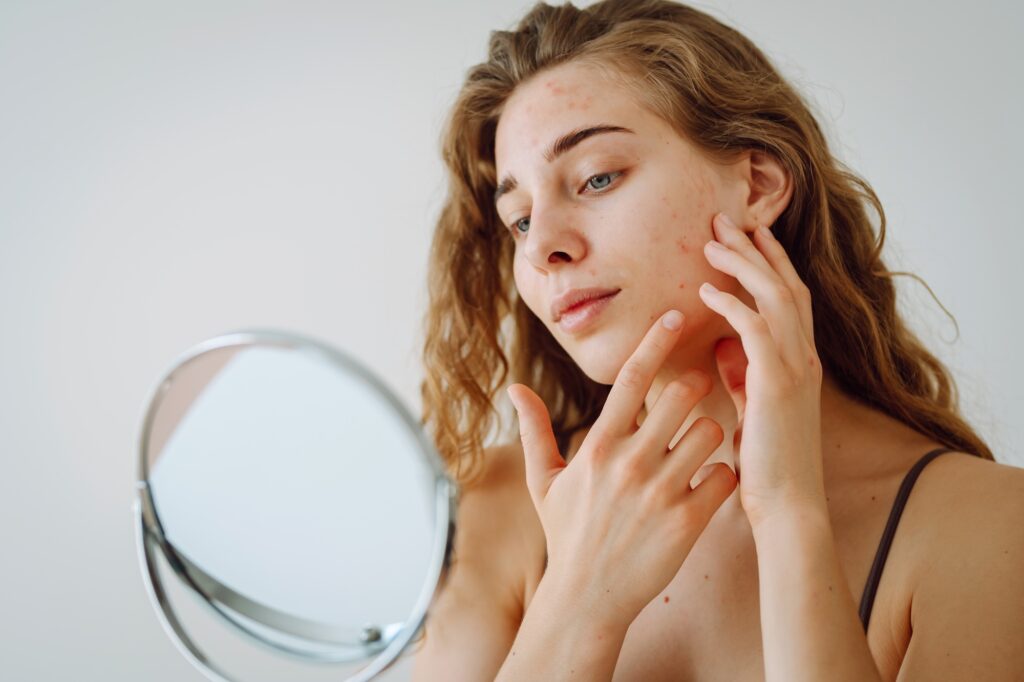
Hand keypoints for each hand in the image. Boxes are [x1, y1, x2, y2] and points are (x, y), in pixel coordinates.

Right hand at [507, 310, 737, 629]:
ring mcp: (660, 492)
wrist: (587, 598)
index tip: (677, 315)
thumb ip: (535, 431)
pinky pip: (723, 477)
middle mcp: (629, 462)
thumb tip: (515, 389)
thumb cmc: (566, 536)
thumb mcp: (543, 482)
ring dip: (710, 436)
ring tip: (696, 449)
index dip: (656, 341)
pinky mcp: (687, 522)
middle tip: (693, 397)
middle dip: (694, 390)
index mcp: (597, 446)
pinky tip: (707, 486)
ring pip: (709, 434)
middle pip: (682, 397)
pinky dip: (722, 477)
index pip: (632, 378)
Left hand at [700, 212, 825, 526]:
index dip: (770, 261)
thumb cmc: (767, 462)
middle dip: (756, 248)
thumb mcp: (755, 408)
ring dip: (743, 264)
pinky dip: (733, 303)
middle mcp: (804, 357)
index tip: (746, 234)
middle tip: (725, 219)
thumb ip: (744, 374)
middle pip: (785, 284)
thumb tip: (723, 347)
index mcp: (800, 361)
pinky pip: (756, 329)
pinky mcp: (779, 384)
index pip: (789, 296)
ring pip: (775, 297)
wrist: (787, 504)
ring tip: (711, 242)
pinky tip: (707, 290)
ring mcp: (796, 368)